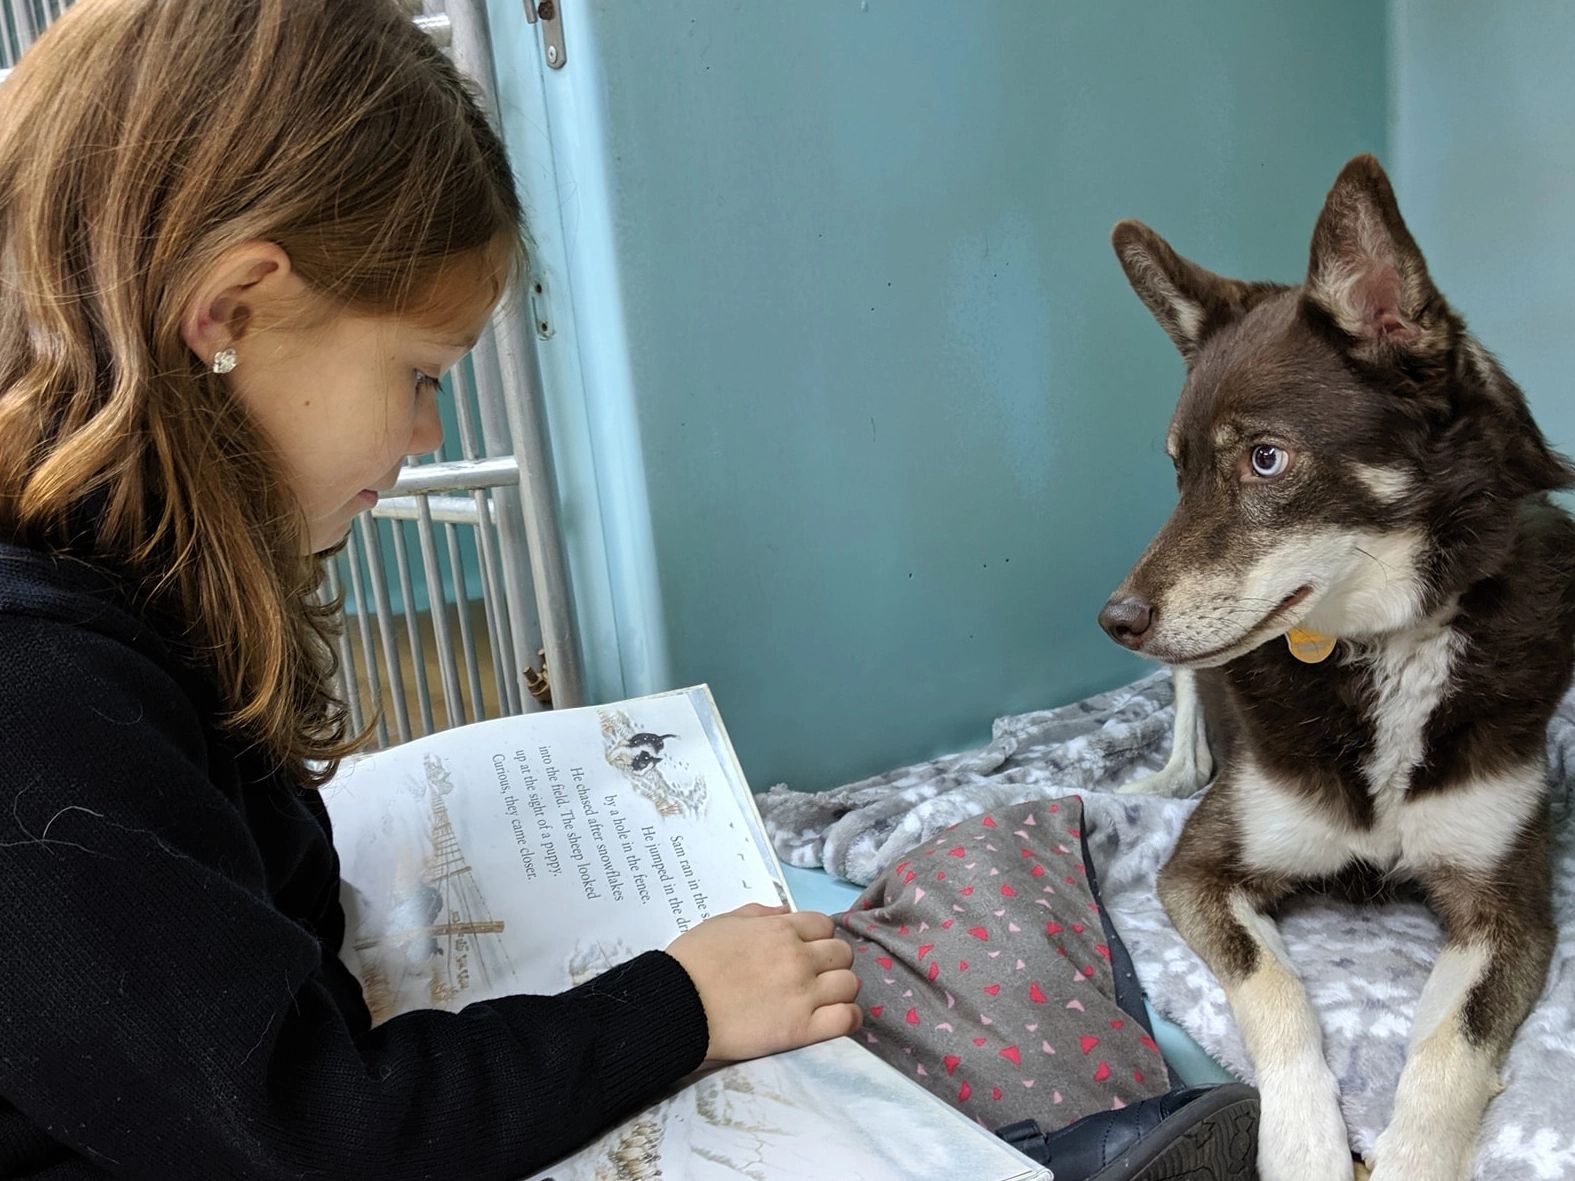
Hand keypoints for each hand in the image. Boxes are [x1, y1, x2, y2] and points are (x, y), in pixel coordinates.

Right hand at [666, 903, 861, 1062]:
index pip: (825, 925)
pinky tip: (833, 1019)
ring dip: (839, 990)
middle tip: (813, 977)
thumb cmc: (692, 961)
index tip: (805, 952)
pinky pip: (846, 1019)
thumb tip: (786, 912)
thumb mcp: (722, 923)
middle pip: (843, 953)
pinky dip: (847, 1018)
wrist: (676, 1005)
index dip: (818, 938)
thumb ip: (758, 914)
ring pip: (850, 984)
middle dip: (831, 963)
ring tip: (822, 1000)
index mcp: (781, 929)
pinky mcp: (801, 1029)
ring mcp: (803, 994)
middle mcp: (798, 957)